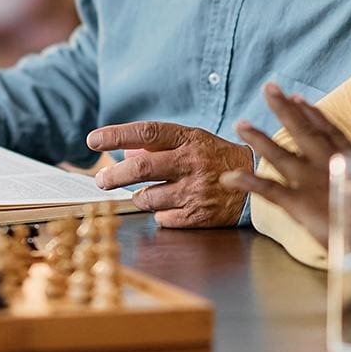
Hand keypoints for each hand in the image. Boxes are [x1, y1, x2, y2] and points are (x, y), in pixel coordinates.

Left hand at [85, 121, 249, 227]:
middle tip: (101, 180)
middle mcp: (192, 163)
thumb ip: (159, 146)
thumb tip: (125, 153)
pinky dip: (159, 213)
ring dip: (140, 197)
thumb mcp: (192, 141)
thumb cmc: (216, 158)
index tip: (93, 140)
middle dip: (114, 175)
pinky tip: (171, 205)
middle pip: (141, 169)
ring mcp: (196, 191)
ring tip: (146, 193)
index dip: (116, 136)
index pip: (146, 133)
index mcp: (189, 139)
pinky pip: (162, 218)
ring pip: (148, 198)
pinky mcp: (199, 216)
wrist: (257, 181)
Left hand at [218, 83, 350, 240]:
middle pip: (303, 130)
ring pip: (279, 154)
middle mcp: (329, 164)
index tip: (298, 98)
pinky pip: (268, 189)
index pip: (329, 131)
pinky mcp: (300, 203)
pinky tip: (229, 178)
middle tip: (268, 87)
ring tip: (240, 124)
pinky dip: (247, 183)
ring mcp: (312, 181)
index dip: (313, 114)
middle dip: (284, 108)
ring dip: (258, 138)